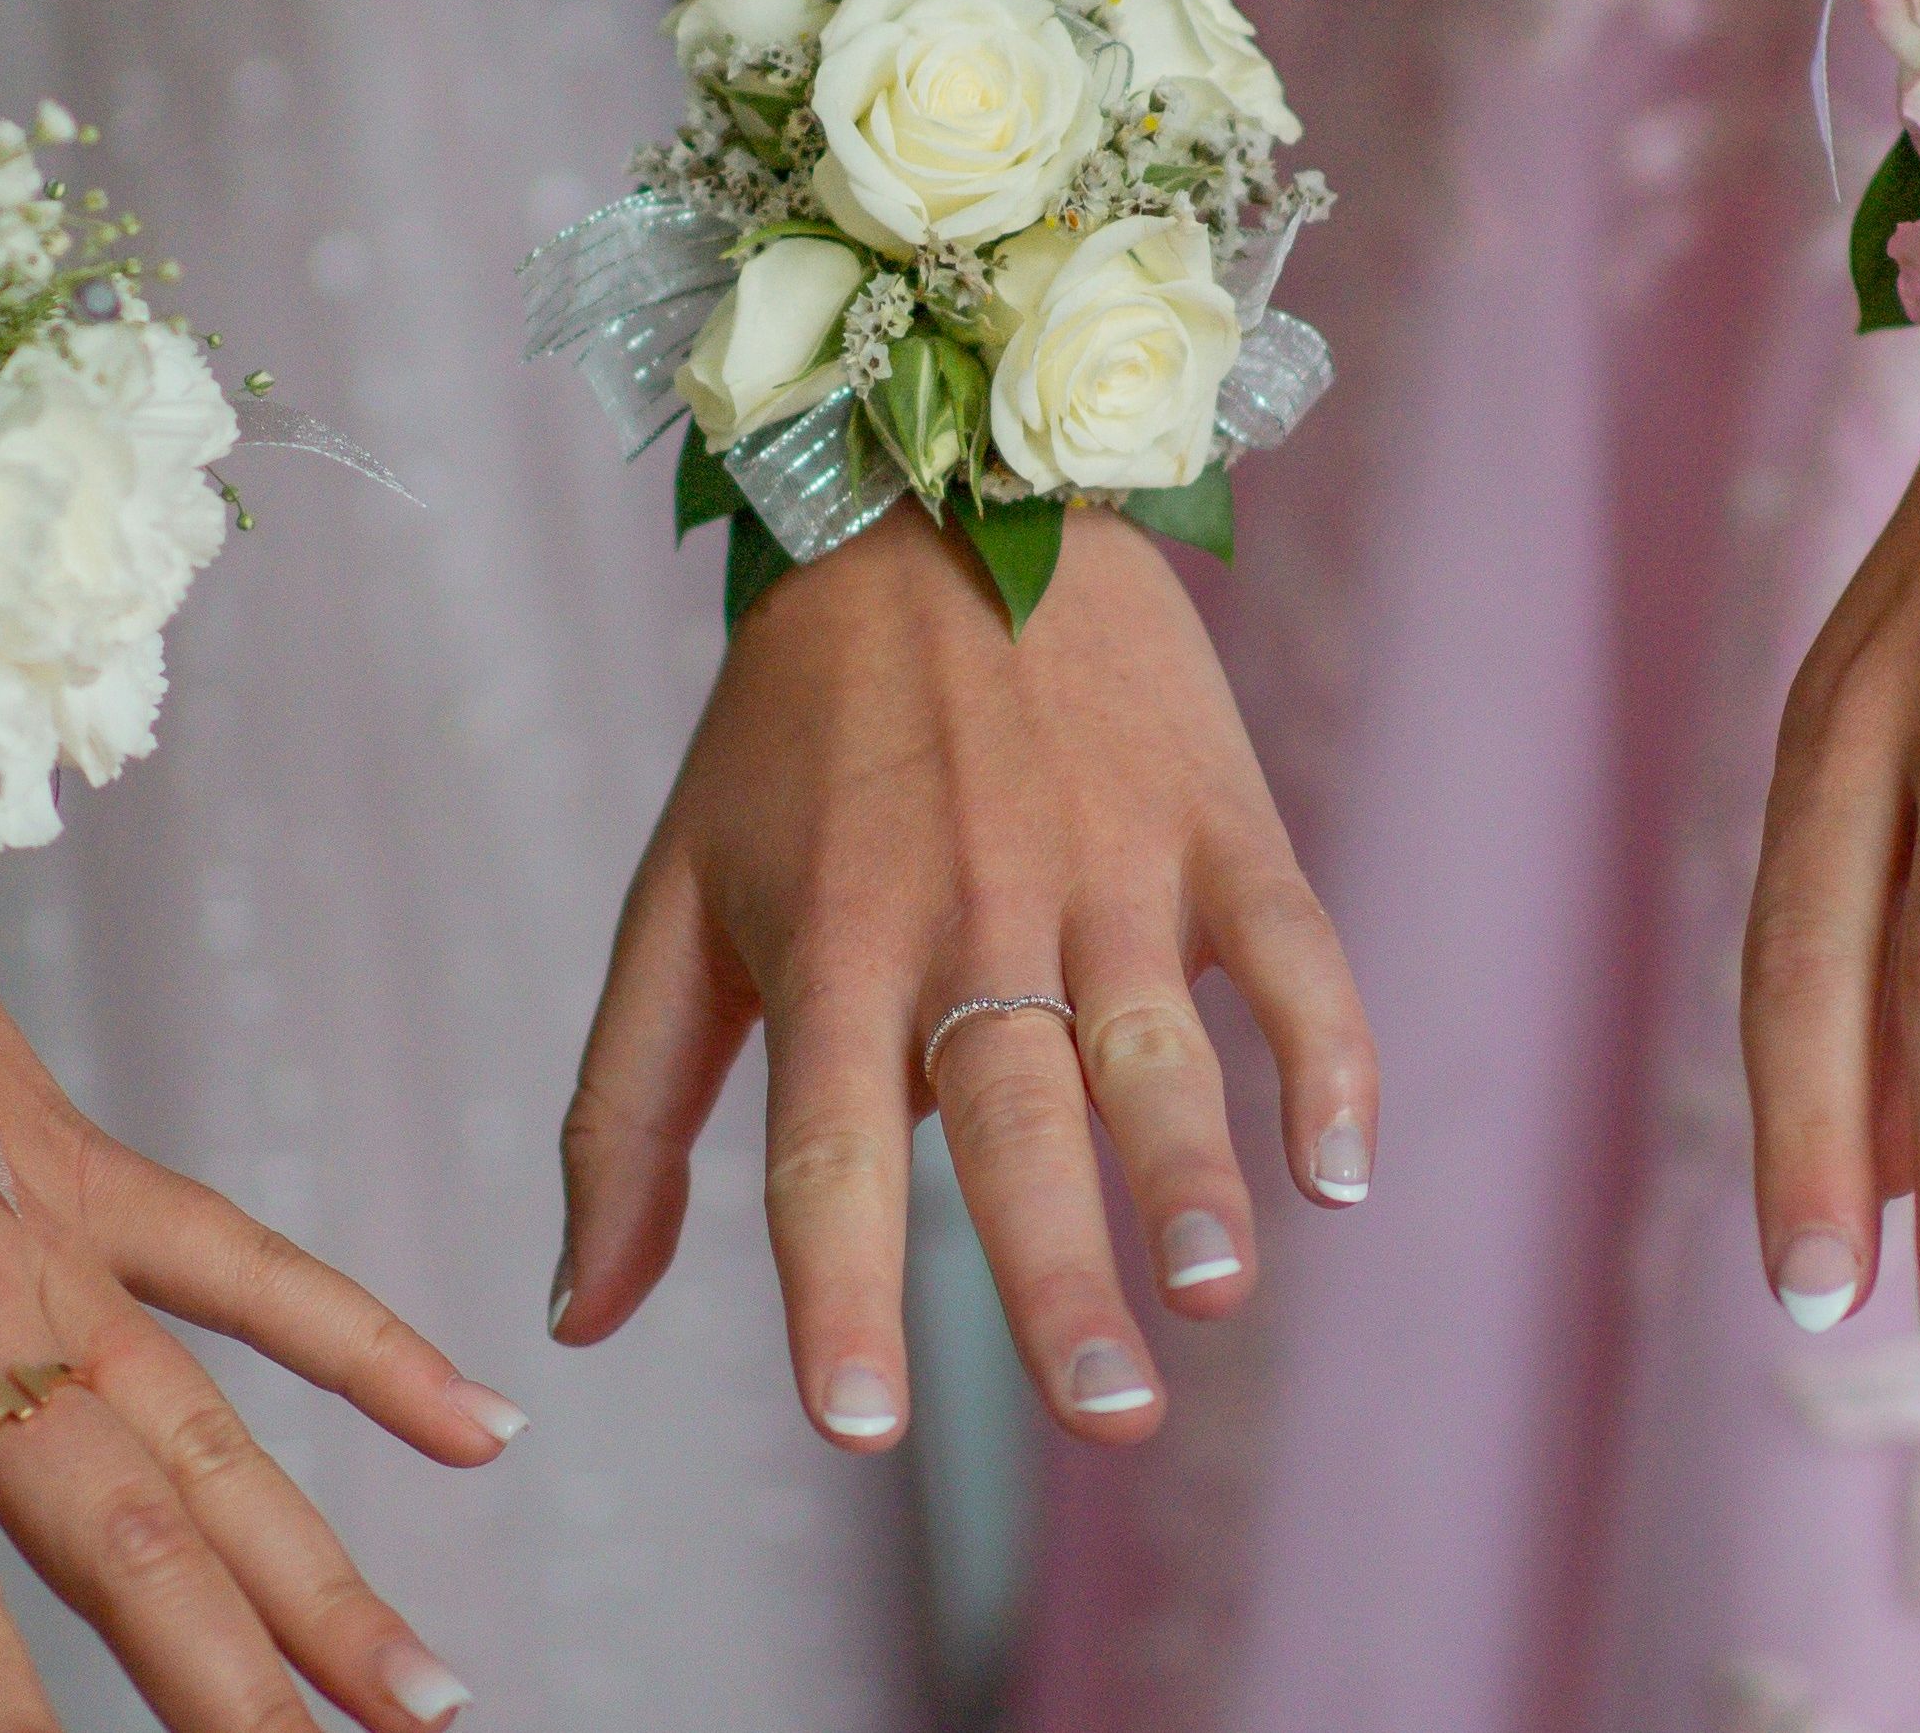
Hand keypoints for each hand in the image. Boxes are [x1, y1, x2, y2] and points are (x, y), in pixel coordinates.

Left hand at [0, 732, 516, 1731]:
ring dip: (319, 1571)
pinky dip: (363, 1347)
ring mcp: (38, 1233)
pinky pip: (246, 1267)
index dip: (3, 1724)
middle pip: (122, 1542)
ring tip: (421, 1694)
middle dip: (231, 1684)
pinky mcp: (70, 1159)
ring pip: (210, 1441)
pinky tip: (475, 1424)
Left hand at [550, 502, 1374, 1446]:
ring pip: (1154, 1042)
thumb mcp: (676, 900)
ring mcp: (1103, 861)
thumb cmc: (788, 735)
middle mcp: (968, 915)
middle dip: (1057, 1275)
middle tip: (1104, 1419)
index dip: (840, 1290)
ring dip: (1190, 1174)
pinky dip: (1321, 1052)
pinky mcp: (1213, 813)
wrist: (932, 492)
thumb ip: (626, 1111)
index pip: (827, 1150)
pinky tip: (1341, 1170)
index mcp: (831, 948)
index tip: (859, 1427)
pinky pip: (1285, 945)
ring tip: (1212, 1296)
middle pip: (1012, 1119)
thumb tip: (578, 1316)